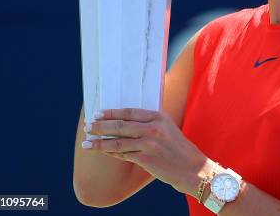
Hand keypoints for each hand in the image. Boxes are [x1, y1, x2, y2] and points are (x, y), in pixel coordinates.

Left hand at [81, 108, 210, 194]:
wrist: (193, 168)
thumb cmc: (179, 149)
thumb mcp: (168, 128)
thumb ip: (150, 123)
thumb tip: (125, 122)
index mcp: (158, 117)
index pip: (129, 112)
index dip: (111, 113)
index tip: (98, 114)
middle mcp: (153, 128)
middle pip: (120, 125)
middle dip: (100, 126)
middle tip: (88, 127)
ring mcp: (149, 143)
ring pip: (118, 142)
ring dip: (99, 142)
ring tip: (87, 143)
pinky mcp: (146, 158)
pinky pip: (123, 155)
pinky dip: (111, 154)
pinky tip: (102, 152)